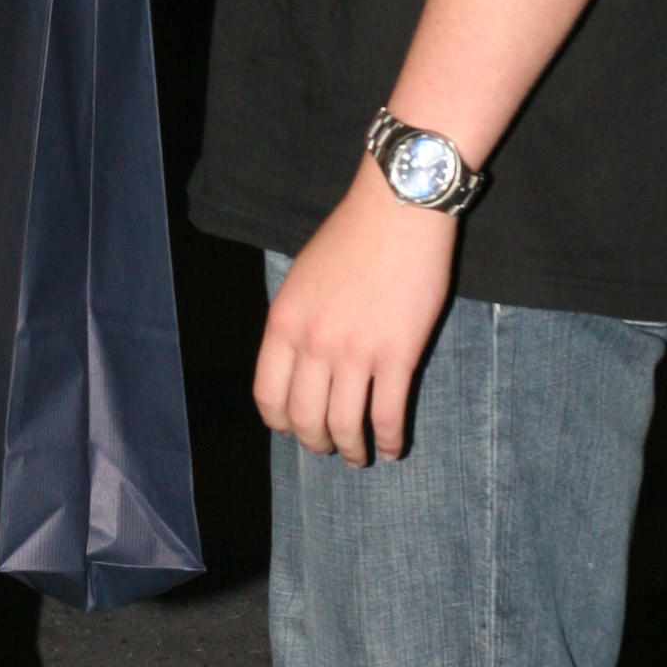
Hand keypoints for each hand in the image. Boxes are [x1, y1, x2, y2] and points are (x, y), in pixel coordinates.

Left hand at [254, 171, 459, 465]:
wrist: (398, 209)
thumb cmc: (351, 237)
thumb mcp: (301, 279)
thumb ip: (294, 323)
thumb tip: (297, 365)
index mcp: (283, 324)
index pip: (268, 396)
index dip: (281, 422)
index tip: (292, 429)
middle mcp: (313, 344)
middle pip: (305, 418)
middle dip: (315, 442)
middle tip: (327, 448)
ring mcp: (356, 352)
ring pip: (346, 425)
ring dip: (352, 450)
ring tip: (359, 457)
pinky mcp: (398, 355)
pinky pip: (388, 414)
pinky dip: (390, 439)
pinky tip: (392, 447)